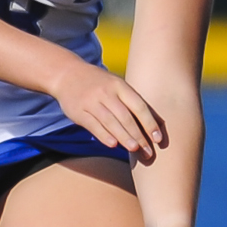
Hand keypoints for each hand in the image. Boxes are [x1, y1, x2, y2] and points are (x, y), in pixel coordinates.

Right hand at [49, 62, 165, 161]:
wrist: (67, 74)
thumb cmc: (99, 84)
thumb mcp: (116, 85)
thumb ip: (132, 102)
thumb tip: (157, 124)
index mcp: (120, 86)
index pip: (139, 106)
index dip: (150, 123)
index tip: (158, 139)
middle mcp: (106, 93)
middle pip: (126, 117)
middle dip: (139, 136)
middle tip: (148, 152)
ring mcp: (91, 102)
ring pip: (111, 122)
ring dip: (124, 137)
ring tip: (135, 150)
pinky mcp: (78, 111)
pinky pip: (93, 125)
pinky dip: (104, 135)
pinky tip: (113, 145)